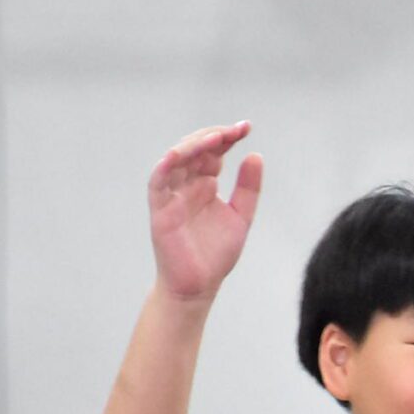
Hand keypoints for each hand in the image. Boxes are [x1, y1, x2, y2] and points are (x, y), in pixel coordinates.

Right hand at [149, 122, 262, 302]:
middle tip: (236, 130)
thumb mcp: (240, 216)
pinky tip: (177, 154)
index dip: (227, 137)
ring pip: (176, 160)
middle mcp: (187, 184)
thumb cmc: (215, 254)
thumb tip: (255, 155)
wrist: (199, 286)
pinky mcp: (159, 209)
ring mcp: (172, 195)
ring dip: (193, 146)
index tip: (246, 127)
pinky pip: (158, 182)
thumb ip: (247, 188)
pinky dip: (165, 166)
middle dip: (215, 136)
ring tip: (216, 137)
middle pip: (196, 150)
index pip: (214, 152)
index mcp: (205, 184)